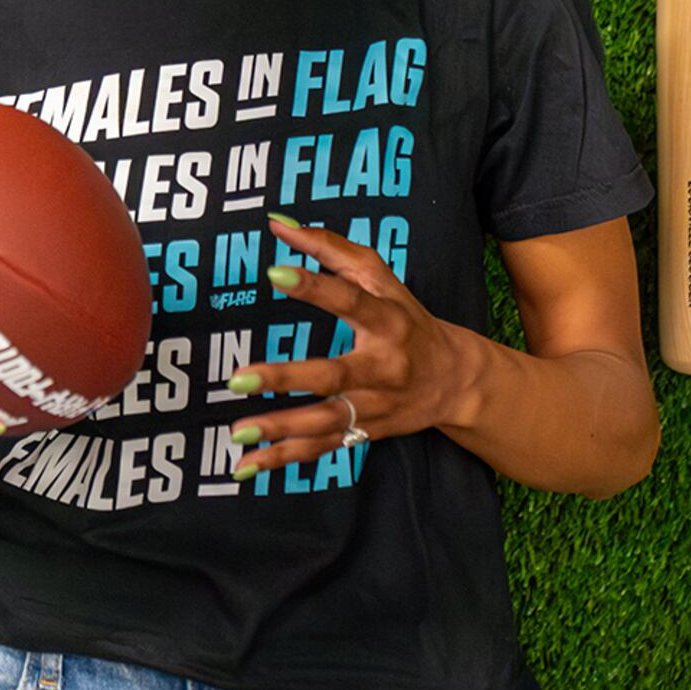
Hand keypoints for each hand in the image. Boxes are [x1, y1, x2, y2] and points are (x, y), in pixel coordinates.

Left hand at [227, 219, 476, 478]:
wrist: (454, 380)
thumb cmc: (406, 318)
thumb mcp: (379, 276)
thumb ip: (330, 248)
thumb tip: (278, 224)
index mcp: (387, 320)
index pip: (349, 299)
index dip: (313, 286)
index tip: (272, 272)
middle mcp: (383, 367)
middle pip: (333, 376)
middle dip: (286, 379)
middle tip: (239, 378)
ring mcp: (375, 406)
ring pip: (325, 421)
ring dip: (280, 429)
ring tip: (237, 431)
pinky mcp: (365, 432)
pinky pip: (322, 448)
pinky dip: (284, 458)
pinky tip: (246, 465)